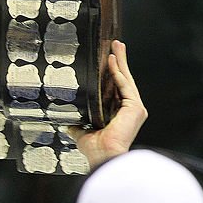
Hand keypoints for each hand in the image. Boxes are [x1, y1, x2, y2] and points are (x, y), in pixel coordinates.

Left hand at [69, 40, 146, 169]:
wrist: (104, 157)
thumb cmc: (96, 151)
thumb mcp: (83, 134)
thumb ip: (78, 125)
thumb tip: (67, 121)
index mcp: (119, 115)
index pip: (116, 90)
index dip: (112, 75)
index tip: (107, 61)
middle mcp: (130, 110)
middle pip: (123, 80)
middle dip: (119, 62)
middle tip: (115, 45)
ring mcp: (135, 108)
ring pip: (126, 79)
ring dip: (121, 61)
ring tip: (117, 45)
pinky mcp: (135, 107)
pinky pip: (124, 84)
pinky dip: (118, 71)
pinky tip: (112, 59)